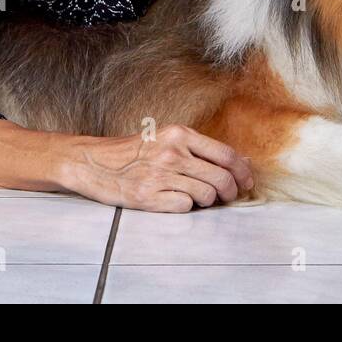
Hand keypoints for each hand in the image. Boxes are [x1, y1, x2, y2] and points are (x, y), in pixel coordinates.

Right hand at [58, 124, 254, 212]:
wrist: (93, 162)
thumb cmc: (132, 152)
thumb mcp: (165, 139)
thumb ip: (199, 149)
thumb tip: (239, 162)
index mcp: (179, 134)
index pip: (226, 154)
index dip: (243, 171)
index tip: (247, 181)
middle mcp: (172, 153)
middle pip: (221, 178)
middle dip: (231, 192)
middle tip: (228, 196)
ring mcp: (161, 175)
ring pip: (207, 196)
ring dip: (208, 202)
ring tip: (198, 198)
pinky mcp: (149, 197)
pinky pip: (185, 206)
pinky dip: (185, 206)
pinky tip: (174, 199)